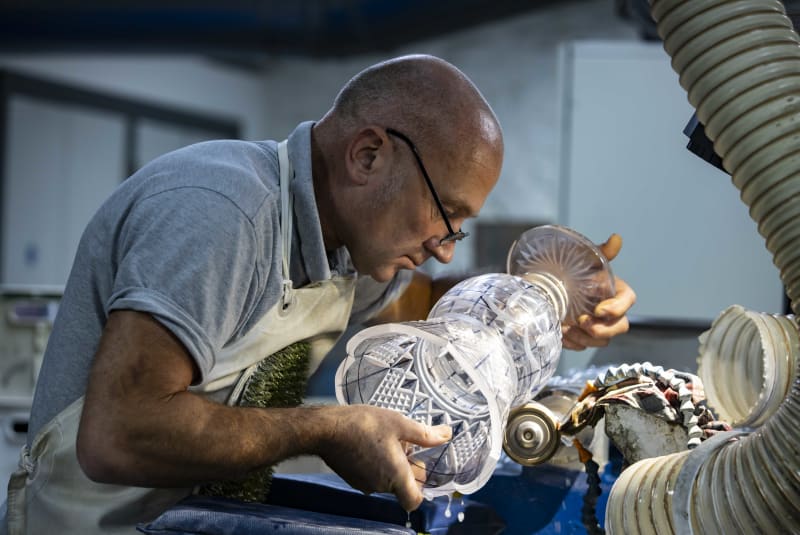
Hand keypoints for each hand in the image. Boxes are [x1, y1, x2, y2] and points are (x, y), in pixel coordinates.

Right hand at [317, 405, 451, 510]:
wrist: (326, 429)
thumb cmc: (365, 425)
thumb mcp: (399, 423)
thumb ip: (425, 434)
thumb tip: (448, 435)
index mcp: (395, 476)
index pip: (414, 501)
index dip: (421, 488)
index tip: (420, 467)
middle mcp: (381, 486)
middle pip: (402, 487)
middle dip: (407, 469)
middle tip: (406, 444)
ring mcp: (365, 485)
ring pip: (387, 480)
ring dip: (392, 465)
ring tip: (388, 440)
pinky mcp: (352, 479)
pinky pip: (373, 476)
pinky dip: (377, 465)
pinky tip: (372, 443)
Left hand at [562, 233, 636, 349]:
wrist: (544, 279)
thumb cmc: (570, 265)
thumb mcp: (584, 256)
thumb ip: (602, 252)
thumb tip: (616, 238)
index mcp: (615, 289)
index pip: (628, 301)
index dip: (617, 308)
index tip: (598, 310)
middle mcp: (609, 310)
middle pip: (620, 327)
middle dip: (603, 329)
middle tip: (582, 322)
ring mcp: (595, 324)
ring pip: (602, 341)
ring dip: (586, 338)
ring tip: (566, 328)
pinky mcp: (581, 336)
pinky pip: (582, 346)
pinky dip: (572, 343)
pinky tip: (559, 333)